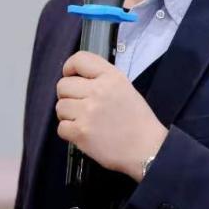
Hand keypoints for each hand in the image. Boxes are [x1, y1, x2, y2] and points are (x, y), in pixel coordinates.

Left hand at [56, 51, 168, 181]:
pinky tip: (83, 133)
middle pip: (63, 85)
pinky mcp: (81, 132)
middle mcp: (98, 90)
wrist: (148, 149)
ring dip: (68, 115)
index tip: (70, 76)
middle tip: (79, 105)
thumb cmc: (137, 120)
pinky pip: (61, 127)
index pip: (79, 59)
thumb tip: (76, 79)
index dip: (69, 67)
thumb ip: (101, 79)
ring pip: (60, 107)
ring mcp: (88, 112)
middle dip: (67, 96)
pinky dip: (69, 132)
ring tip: (83, 121)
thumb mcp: (125, 87)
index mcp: (111, 76)